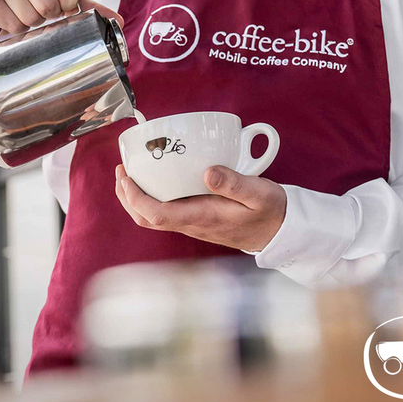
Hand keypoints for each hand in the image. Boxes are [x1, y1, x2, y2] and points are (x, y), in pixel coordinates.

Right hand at [0, 0, 123, 34]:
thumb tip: (117, 21)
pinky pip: (11, 23)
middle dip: (49, 15)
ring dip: (32, 22)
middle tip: (43, 11)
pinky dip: (15, 28)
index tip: (64, 5)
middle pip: (49, 4)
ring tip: (28, 12)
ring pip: (30, 16)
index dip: (68, 4)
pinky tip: (12, 16)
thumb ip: (91, 6)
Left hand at [114, 163, 286, 251]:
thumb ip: (234, 183)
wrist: (279, 231)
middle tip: (122, 170)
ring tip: (132, 174)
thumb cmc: (269, 211)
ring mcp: (193, 224)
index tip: (126, 176)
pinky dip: (152, 197)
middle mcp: (192, 224)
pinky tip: (157, 181)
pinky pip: (166, 212)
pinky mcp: (198, 219)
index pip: (156, 215)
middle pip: (146, 219)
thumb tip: (207, 172)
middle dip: (127, 197)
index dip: (135, 198)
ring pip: (153, 218)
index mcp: (202, 218)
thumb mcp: (258, 193)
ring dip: (136, 198)